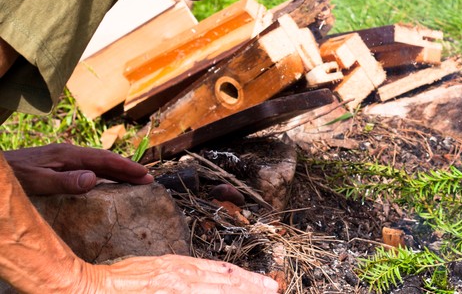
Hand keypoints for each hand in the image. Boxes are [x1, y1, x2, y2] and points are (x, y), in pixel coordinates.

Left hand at [2, 143, 152, 195]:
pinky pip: (88, 167)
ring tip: (134, 179)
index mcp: (68, 155)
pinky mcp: (58, 164)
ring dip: (117, 171)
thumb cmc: (12, 177)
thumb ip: (64, 181)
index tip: (145, 176)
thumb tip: (95, 179)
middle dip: (127, 169)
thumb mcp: (36, 181)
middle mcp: (69, 153)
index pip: (104, 160)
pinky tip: (106, 180)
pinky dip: (103, 173)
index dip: (126, 168)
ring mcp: (64, 158)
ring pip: (97, 163)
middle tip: (149, 179)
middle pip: (105, 160)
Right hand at [86, 255, 279, 292]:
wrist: (91, 287)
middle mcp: (182, 279)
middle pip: (225, 283)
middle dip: (252, 288)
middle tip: (273, 289)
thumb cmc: (119, 279)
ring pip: (216, 292)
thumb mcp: (155, 269)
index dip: (245, 278)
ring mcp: (176, 291)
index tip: (263, 282)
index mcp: (180, 267)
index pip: (222, 272)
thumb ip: (178, 274)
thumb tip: (197, 280)